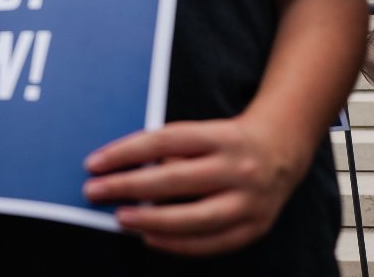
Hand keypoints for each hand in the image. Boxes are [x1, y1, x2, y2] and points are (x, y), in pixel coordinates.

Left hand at [83, 115, 306, 255]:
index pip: (163, 142)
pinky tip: (150, 238)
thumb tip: (122, 173)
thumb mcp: (200, 132)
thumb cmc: (224, 140)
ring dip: (151, 221)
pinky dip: (178, 244)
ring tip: (121, 218)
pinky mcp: (256, 227)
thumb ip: (168, 150)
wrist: (282, 149)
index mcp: (220, 136)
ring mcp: (250, 201)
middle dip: (128, 187)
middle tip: (94, 191)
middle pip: (175, 180)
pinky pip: (212, 242)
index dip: (124, 153)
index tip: (93, 163)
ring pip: (195, 217)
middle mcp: (238, 168)